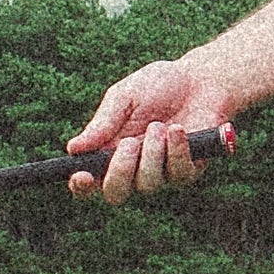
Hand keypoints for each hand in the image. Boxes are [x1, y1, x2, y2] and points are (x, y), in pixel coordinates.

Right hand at [72, 61, 235, 198]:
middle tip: (129, 143)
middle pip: (115, 194)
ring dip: (152, 153)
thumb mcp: (124, 97)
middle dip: (120, 171)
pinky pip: (178, 174)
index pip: (89, 181)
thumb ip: (102, 123)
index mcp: (109, 151)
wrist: (200, 79)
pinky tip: (178, 129)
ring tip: (159, 125)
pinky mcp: (187, 170)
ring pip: (147, 184)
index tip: (81, 176)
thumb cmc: (158, 86)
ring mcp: (161, 172)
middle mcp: (133, 168)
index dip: (81, 185)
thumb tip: (74, 148)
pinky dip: (177, 151)